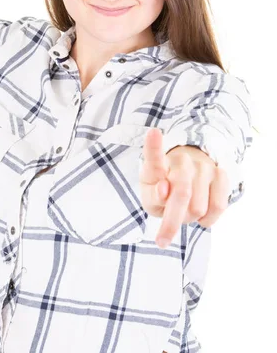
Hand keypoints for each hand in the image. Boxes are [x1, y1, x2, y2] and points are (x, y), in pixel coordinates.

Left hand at [139, 127, 228, 248]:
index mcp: (157, 164)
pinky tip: (199, 215)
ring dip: (189, 219)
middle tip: (162, 240)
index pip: (154, 155)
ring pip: (199, 206)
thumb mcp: (150, 197)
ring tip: (183, 212)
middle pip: (181, 194)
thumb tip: (165, 189)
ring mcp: (203, 165)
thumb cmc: (164, 190)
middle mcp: (181, 160)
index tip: (154, 132)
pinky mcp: (221, 173)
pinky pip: (218, 206)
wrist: (186, 180)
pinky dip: (207, 220)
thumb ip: (153, 196)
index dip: (154, 146)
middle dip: (171, 222)